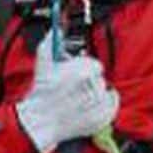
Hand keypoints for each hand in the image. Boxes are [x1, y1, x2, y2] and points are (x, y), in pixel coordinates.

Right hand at [16, 28, 118, 152]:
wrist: (40, 122)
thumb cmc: (41, 95)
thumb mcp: (43, 64)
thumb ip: (50, 43)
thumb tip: (55, 30)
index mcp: (83, 71)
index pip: (94, 64)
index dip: (83, 69)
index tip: (75, 74)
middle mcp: (94, 86)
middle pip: (98, 78)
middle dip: (87, 81)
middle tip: (73, 88)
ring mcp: (100, 103)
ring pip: (104, 90)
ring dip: (93, 92)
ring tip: (78, 99)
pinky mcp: (104, 117)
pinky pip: (111, 104)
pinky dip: (104, 104)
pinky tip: (89, 106)